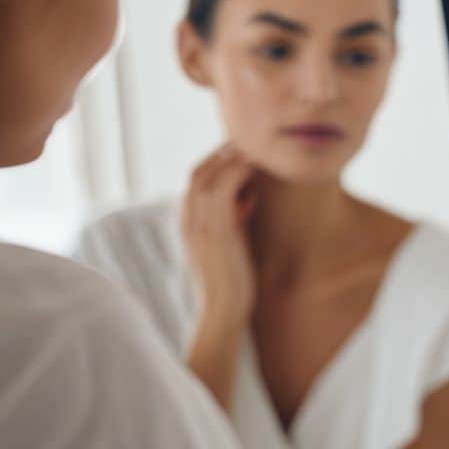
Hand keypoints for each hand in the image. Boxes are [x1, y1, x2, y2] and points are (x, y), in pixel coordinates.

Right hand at [182, 143, 258, 331]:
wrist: (223, 312)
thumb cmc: (232, 280)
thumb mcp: (231, 241)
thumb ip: (235, 216)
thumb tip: (250, 196)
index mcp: (188, 221)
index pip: (196, 178)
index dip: (217, 160)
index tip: (242, 150)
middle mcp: (188, 218)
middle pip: (200, 170)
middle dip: (223, 152)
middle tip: (252, 140)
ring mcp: (198, 223)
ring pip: (209, 173)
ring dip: (232, 156)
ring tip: (256, 146)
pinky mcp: (215, 229)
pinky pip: (223, 187)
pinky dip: (239, 170)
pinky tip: (257, 165)